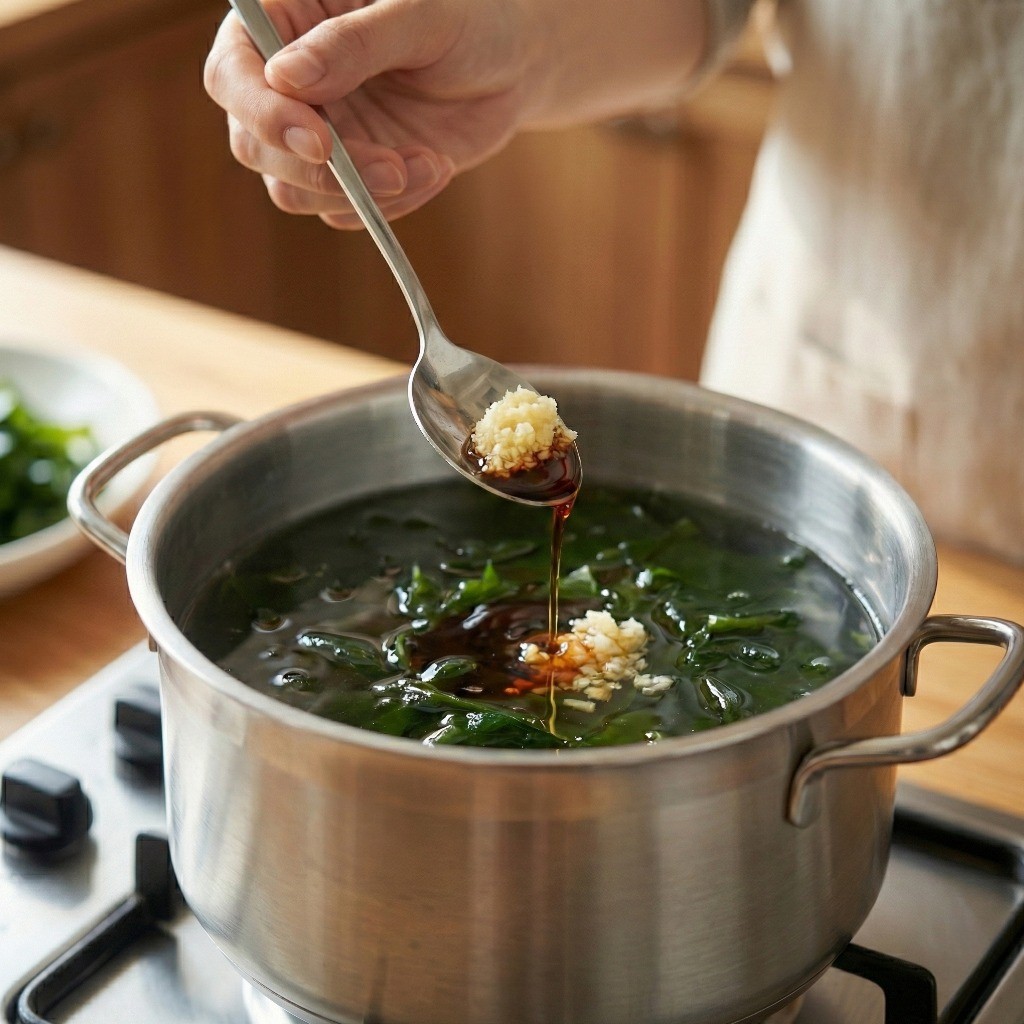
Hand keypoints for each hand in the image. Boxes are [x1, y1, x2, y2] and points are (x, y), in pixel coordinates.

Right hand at [204, 0, 539, 227]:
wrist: (511, 67)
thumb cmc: (468, 19)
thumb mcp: (420, 15)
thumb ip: (354, 43)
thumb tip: (286, 78)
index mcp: (285, 22)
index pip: (233, 73)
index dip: (262, 112)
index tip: (318, 141)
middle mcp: (288, 86)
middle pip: (253, 144)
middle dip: (319, 171)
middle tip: (390, 169)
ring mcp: (317, 136)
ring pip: (293, 190)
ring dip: (360, 194)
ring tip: (427, 164)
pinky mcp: (351, 177)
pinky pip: (346, 213)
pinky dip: (391, 205)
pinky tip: (434, 169)